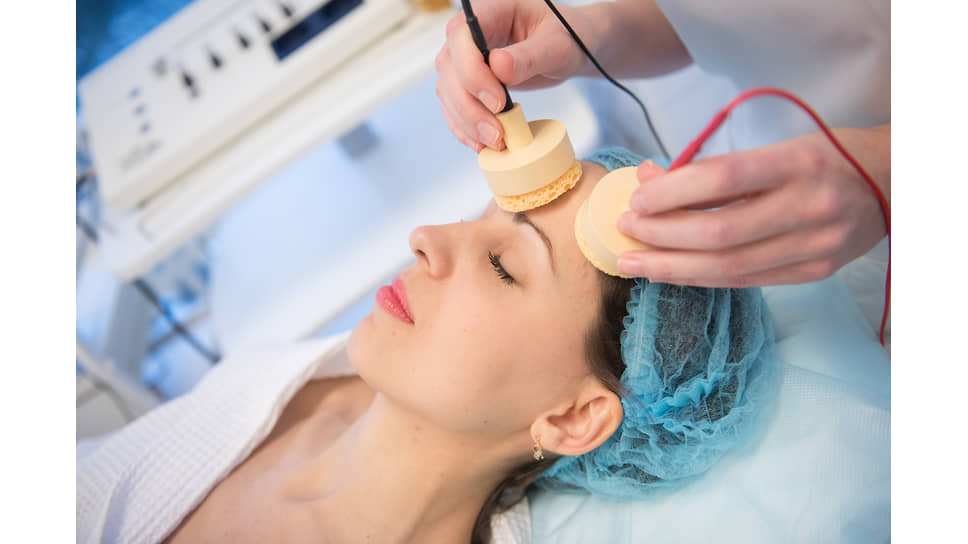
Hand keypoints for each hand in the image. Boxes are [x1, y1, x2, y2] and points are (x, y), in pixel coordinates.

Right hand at [434, 0, 592, 151]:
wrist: (567, 49)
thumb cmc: (567, 37)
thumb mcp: (557, 45)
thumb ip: (530, 55)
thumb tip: (498, 66)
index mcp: (489, 11)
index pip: (461, 37)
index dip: (472, 72)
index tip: (498, 101)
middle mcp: (468, 34)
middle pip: (449, 69)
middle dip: (469, 106)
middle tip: (497, 133)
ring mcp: (463, 59)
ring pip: (448, 92)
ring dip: (467, 122)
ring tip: (496, 142)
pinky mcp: (467, 83)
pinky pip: (454, 107)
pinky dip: (465, 129)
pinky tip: (482, 144)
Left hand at [616, 125, 890, 286]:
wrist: (892, 184)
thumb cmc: (824, 157)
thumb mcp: (775, 146)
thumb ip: (714, 167)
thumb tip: (650, 179)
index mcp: (798, 163)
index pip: (722, 179)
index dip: (672, 193)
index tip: (637, 200)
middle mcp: (809, 207)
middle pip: (718, 232)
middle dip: (662, 235)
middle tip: (625, 231)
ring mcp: (815, 246)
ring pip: (728, 267)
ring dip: (671, 266)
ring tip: (633, 261)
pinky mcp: (814, 272)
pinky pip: (745, 281)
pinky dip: (701, 277)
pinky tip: (669, 272)